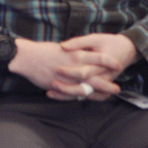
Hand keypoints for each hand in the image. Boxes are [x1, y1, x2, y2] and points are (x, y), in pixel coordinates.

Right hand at [9, 37, 129, 100]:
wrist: (28, 57)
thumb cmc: (46, 50)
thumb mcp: (66, 48)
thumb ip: (78, 53)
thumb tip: (87, 55)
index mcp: (78, 54)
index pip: (100, 58)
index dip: (110, 62)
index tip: (119, 65)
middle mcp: (74, 67)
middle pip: (96, 78)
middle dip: (108, 84)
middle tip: (117, 89)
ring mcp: (67, 79)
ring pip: (86, 89)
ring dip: (97, 94)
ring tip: (107, 97)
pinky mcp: (59, 86)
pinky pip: (72, 95)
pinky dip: (81, 98)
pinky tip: (88, 99)